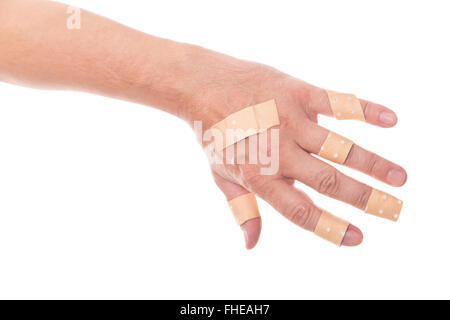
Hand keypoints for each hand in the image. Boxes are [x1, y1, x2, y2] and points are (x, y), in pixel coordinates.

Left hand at [184, 46, 406, 248]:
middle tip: (394, 210)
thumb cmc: (214, 134)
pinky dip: (365, 110)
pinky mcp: (297, 92)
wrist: (203, 85)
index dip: (331, 227)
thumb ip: (242, 209)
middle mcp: (277, 151)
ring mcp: (289, 120)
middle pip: (328, 180)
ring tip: (400, 178)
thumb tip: (251, 244)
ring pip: (339, 146)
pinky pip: (336, 102)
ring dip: (373, 163)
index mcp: (258, 176)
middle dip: (364, 198)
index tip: (358, 237)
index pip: (301, 210)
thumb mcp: (222, 176)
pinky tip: (391, 120)